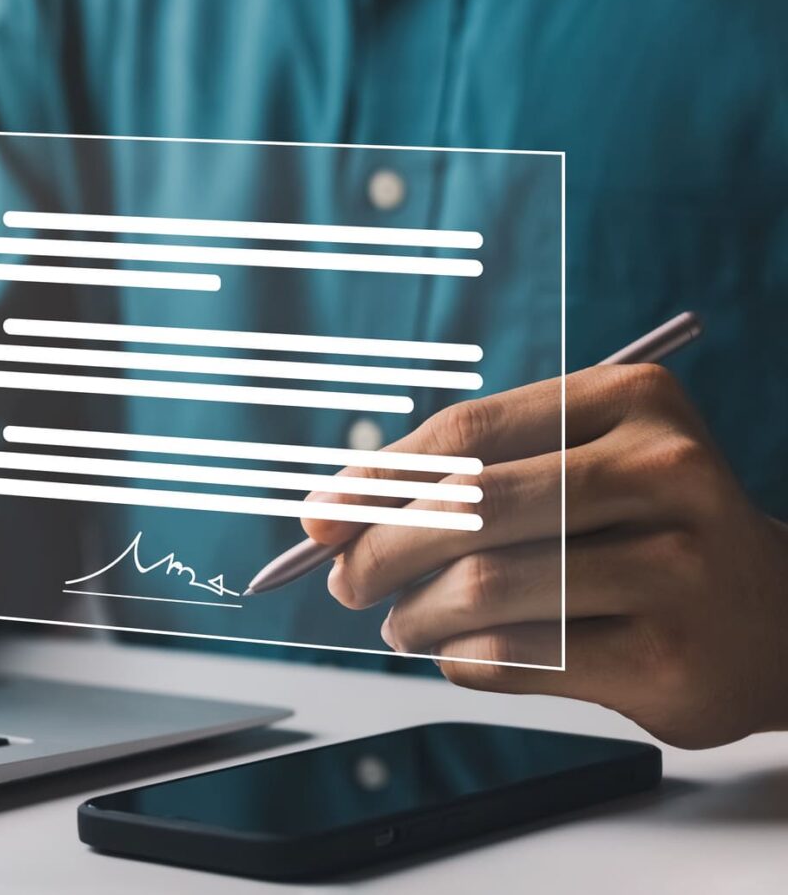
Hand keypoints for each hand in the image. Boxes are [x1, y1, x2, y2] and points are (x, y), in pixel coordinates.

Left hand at [303, 364, 787, 748]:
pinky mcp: (670, 655)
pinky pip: (517, 658)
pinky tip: (458, 653)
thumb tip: (332, 517)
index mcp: (630, 401)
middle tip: (346, 583)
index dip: (374, 480)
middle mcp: (663, 471)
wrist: (772, 615)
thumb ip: (468, 476)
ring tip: (402, 625)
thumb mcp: (576, 466)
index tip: (317, 519)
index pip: (466, 435)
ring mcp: (677, 566)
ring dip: (415, 617)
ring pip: (485, 589)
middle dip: (382, 553)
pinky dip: (462, 659)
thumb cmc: (640, 529)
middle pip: (470, 510)